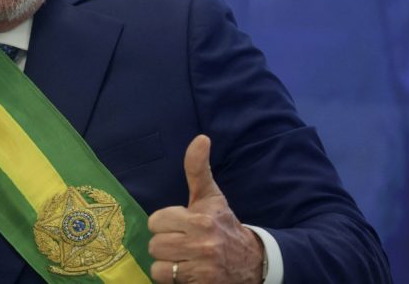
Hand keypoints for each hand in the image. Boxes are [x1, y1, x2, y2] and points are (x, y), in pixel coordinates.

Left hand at [148, 135, 264, 282]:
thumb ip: (197, 169)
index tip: (179, 225)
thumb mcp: (211, 197)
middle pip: (155, 244)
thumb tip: (200, 138)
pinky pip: (166, 280)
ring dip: (167, 263)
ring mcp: (202, 267)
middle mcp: (202, 243)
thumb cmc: (224, 224)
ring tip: (183, 257)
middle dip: (165, 244)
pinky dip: (172, 277)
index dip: (164, 223)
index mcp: (201, 219)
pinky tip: (187, 270)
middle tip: (181, 242)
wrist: (253, 261)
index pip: (156, 221)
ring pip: (158, 265)